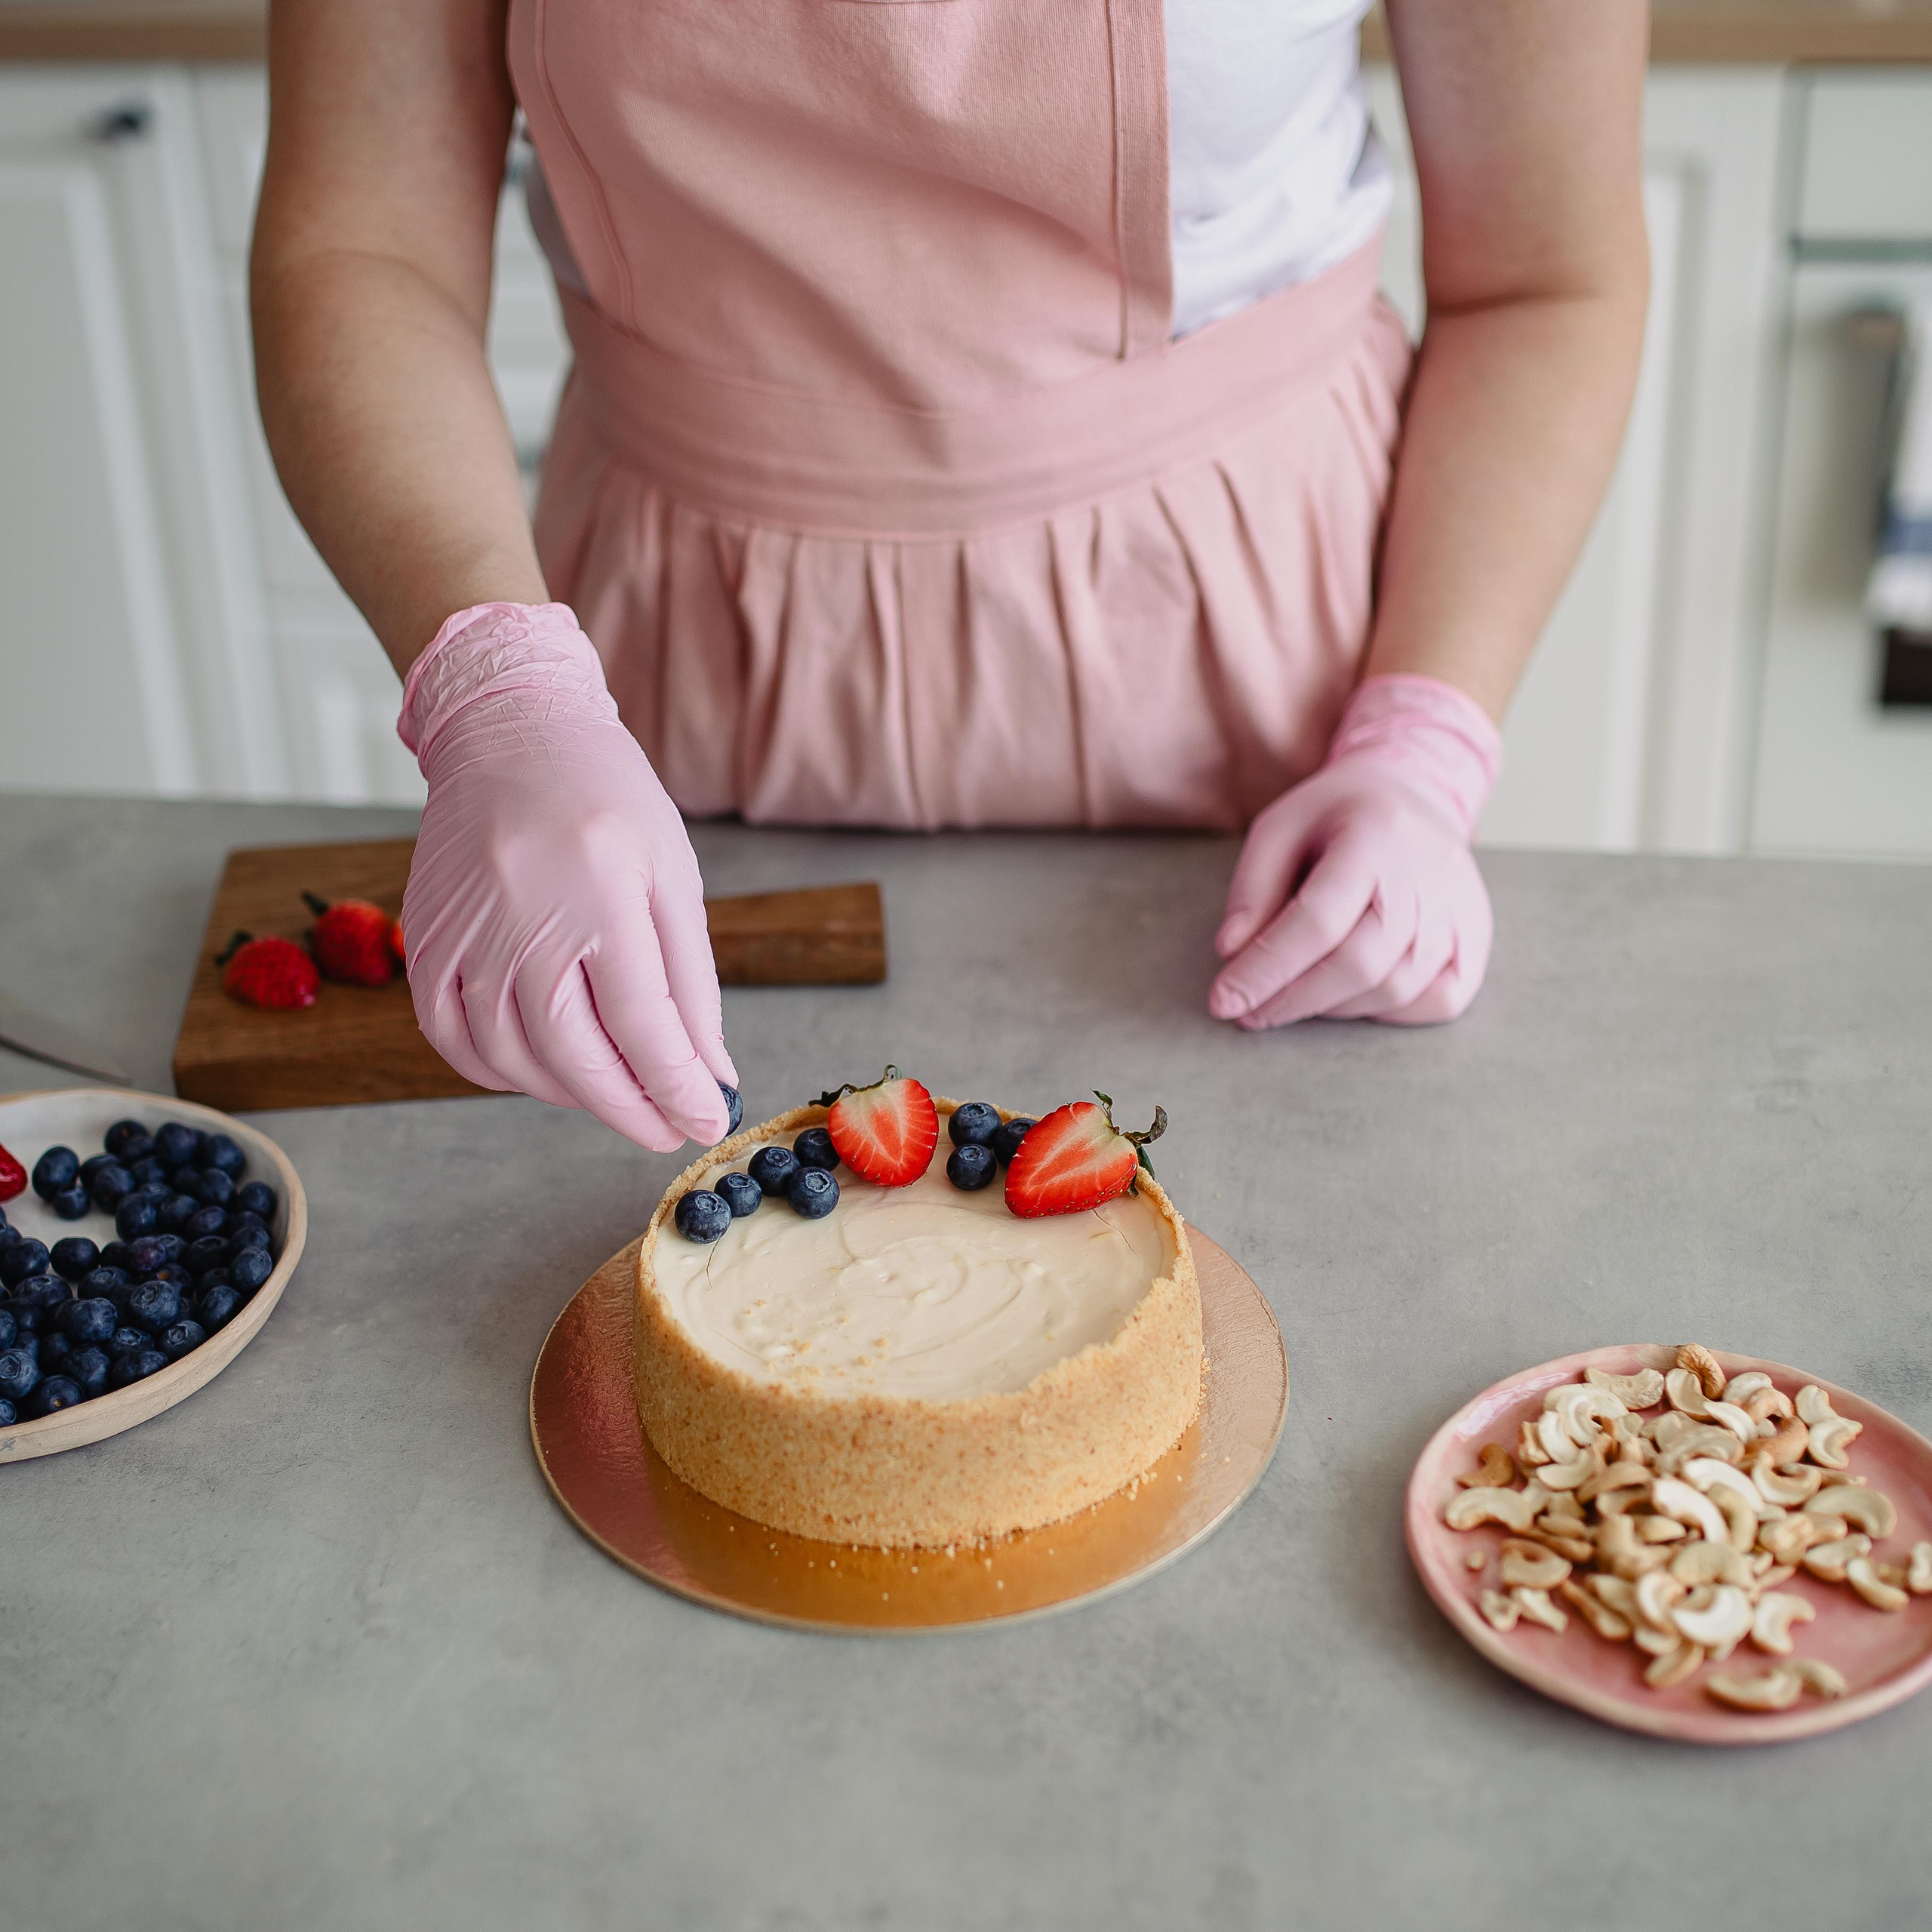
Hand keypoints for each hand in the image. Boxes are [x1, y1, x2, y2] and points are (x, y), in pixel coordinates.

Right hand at [398, 602, 733, 1148]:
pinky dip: (497, 1072)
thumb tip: (710, 1075)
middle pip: (573, 1055)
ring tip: (615, 1096)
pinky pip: (450, 1036)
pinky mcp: (423, 938)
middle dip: (629, 1108)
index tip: (708, 1121)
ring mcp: (462, 931)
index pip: (642, 1023)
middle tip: (667, 1130)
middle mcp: (520, 916)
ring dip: (569, 1095)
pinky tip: (542, 1073)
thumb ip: (690, 983)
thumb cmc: (606, 799)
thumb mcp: (672, 876)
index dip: (677, 1086)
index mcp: (598, 891)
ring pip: (511, 1058)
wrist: (508, 728)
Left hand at [1208, 676, 1501, 1028]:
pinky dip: (1390, 1015)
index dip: (1267, 968)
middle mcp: (1428, 874)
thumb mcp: (1279, 829)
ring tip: (1291, 1000)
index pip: (1317, 920)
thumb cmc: (1335, 816)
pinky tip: (1349, 1000)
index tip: (1225, 1001)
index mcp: (1375, 835)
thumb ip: (1252, 889)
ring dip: (1333, 1009)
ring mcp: (1461, 908)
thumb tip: (1232, 953)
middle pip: (1360, 962)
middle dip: (1294, 998)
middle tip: (1250, 1013)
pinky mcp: (1477, 935)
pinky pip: (1441, 1000)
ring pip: (1396, 988)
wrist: (1412, 793)